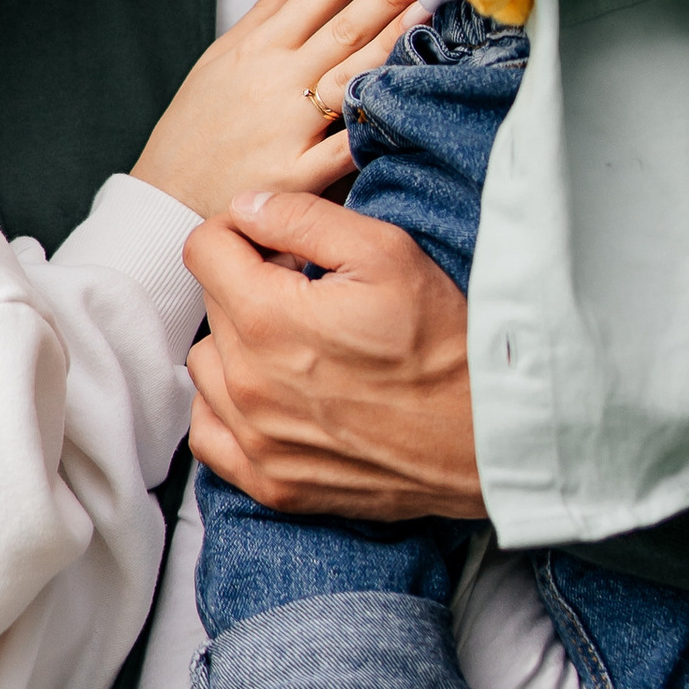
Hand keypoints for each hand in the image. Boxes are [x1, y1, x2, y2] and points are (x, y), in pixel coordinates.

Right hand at [130, 0, 413, 219]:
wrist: (167, 199)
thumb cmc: (196, 125)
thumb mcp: (223, 52)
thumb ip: (272, 4)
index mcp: (261, 48)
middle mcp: (278, 81)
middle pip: (344, 26)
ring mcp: (290, 127)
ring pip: (350, 74)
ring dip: (391, 41)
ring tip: (429, 10)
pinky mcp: (297, 174)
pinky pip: (343, 147)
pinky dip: (368, 123)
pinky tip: (402, 99)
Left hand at [187, 195, 482, 518]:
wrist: (485, 438)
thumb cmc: (441, 341)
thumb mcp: (384, 250)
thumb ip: (300, 217)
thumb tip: (246, 206)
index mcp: (266, 318)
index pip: (203, 248)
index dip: (240, 230)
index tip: (278, 244)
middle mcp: (247, 383)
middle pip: (210, 304)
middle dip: (248, 283)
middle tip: (307, 291)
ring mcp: (256, 440)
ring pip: (206, 367)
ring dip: (236, 345)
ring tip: (295, 343)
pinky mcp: (271, 483)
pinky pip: (210, 435)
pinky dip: (227, 411)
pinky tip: (272, 396)